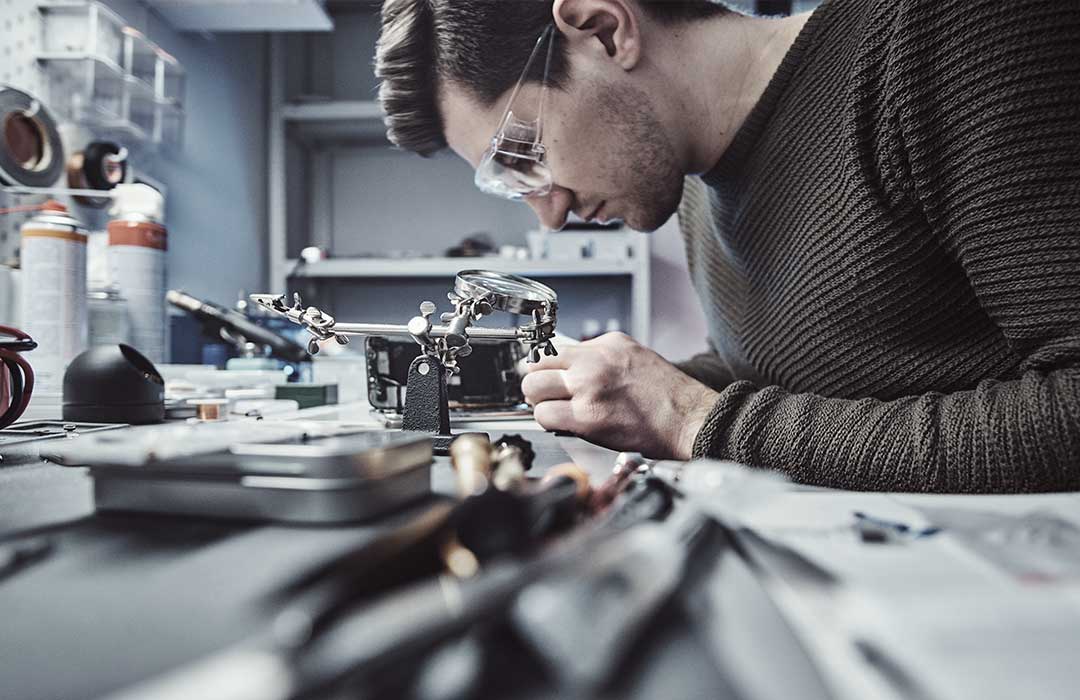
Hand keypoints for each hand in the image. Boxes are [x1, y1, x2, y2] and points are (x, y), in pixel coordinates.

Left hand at [521, 332, 719, 458]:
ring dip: (540, 404)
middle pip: (536, 365)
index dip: (545, 368)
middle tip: (546, 397)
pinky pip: (545, 416)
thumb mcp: (635, 357)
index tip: (546, 378)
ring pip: (534, 389)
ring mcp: (589, 387)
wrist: (689, 420)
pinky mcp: (587, 416)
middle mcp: (594, 361)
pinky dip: (549, 422)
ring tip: (556, 412)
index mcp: (607, 344)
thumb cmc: (668, 396)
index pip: (554, 349)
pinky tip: (565, 425)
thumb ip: (601, 359)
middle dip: (537, 384)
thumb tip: (574, 368)